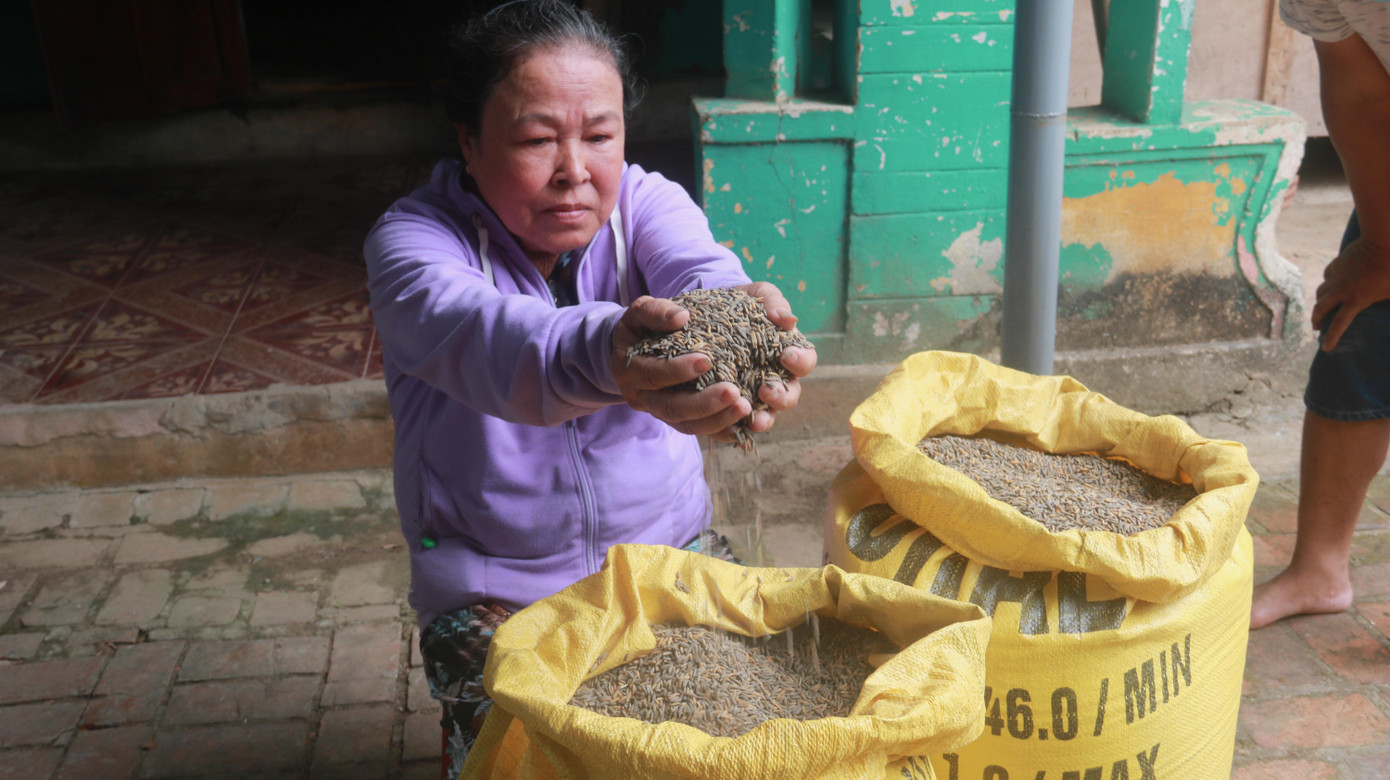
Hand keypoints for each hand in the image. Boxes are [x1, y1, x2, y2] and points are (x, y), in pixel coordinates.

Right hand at [611, 295, 751, 436]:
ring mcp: (660, 413)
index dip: (677, 371)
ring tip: (746, 407)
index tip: (706, 360)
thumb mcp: (641, 312)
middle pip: (672, 409)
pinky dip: (722, 432)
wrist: (634, 349)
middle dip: (704, 403)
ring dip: (718, 419)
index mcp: (631, 371)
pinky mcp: (679, 421)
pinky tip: (745, 425)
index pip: (653, 375)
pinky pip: (701, 432)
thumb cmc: (642, 327)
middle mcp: (643, 398)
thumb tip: (681, 317)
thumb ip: (656, 311)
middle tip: (734, 392)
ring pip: (688, 426)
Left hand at [729, 282, 816, 436]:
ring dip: (763, 419)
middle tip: (766, 391)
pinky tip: (727, 428)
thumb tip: (787, 320)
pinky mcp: (730, 406)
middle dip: (782, 397)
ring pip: (767, 415)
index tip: (786, 355)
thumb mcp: (758, 295)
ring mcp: (754, 395)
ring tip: (753, 420)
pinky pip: (737, 423)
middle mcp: (776, 379)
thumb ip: (774, 303)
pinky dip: (735, 428)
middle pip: (790, 396)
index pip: (805, 363)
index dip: (800, 362)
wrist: (708, 313)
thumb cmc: (742, 304)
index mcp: (788, 354)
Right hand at [1311, 237, 1389, 349]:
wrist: (1384, 242)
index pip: (1339, 324)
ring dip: (1320, 301)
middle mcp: (1342, 290)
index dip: (1332, 338)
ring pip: (1321, 291)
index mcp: (1357, 300)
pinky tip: (1331, 281)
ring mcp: (1338, 275)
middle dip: (1316, 319)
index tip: (1326, 348)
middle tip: (1315, 326)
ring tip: (1321, 305)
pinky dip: (1328, 281)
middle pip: (1321, 308)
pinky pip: (1328, 275)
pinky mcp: (1339, 262)